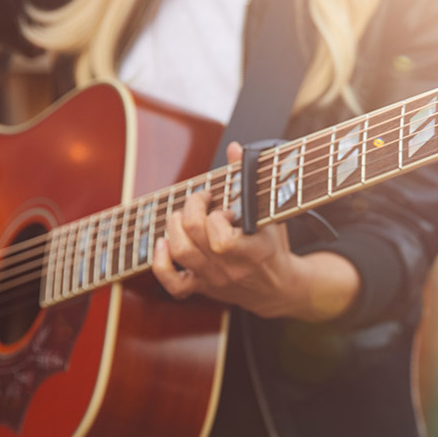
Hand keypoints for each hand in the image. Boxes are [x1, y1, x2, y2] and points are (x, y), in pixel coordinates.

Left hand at [152, 143, 358, 321]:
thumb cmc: (273, 245)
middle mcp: (230, 269)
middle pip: (192, 237)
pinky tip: (164, 243)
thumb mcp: (269, 213)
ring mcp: (213, 279)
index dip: (217, 217)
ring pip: (179, 252)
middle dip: (191, 208)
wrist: (277, 287)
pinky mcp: (201, 287)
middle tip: (202, 200)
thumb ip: (249, 179)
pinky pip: (172, 284)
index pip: (221, 239)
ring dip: (174, 226)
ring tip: (184, 215)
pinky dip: (160, 262)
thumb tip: (234, 148)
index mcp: (253, 253)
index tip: (227, 209)